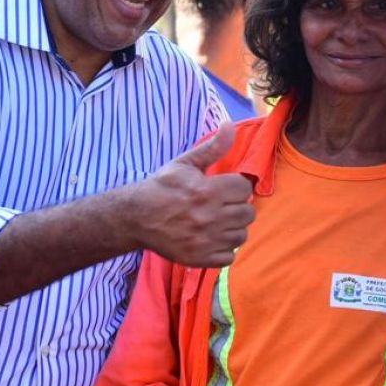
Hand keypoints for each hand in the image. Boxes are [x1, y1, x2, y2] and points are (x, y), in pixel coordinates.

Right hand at [126, 124, 255, 267]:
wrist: (136, 217)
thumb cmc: (162, 187)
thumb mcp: (185, 163)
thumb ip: (212, 147)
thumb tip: (230, 126)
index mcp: (207, 191)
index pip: (245, 188)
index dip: (236, 186)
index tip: (225, 188)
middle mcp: (209, 217)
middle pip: (248, 213)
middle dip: (238, 207)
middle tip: (222, 205)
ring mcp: (205, 240)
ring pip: (241, 236)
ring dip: (233, 228)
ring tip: (217, 222)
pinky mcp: (200, 259)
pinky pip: (230, 256)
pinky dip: (224, 248)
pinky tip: (211, 238)